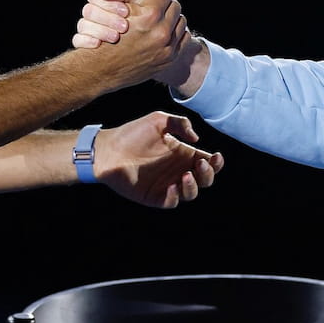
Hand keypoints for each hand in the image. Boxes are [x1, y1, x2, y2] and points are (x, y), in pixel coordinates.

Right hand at [79, 0, 190, 88]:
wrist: (102, 69)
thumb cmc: (104, 33)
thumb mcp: (115, 5)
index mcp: (149, 15)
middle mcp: (161, 32)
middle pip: (175, 6)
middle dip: (164, 5)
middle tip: (154, 8)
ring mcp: (167, 48)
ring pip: (181, 21)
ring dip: (171, 19)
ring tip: (158, 21)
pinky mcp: (169, 59)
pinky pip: (183, 38)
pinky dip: (174, 34)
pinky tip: (162, 33)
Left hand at [94, 111, 223, 207]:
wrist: (107, 149)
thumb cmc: (132, 133)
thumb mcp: (159, 120)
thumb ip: (180, 123)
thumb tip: (196, 139)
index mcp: (182, 154)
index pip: (207, 162)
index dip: (216, 162)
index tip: (216, 156)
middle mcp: (177, 170)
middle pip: (204, 180)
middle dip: (208, 174)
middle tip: (200, 165)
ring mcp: (167, 184)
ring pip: (191, 193)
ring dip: (193, 186)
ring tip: (185, 176)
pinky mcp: (154, 197)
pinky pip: (171, 202)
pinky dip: (175, 196)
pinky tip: (171, 186)